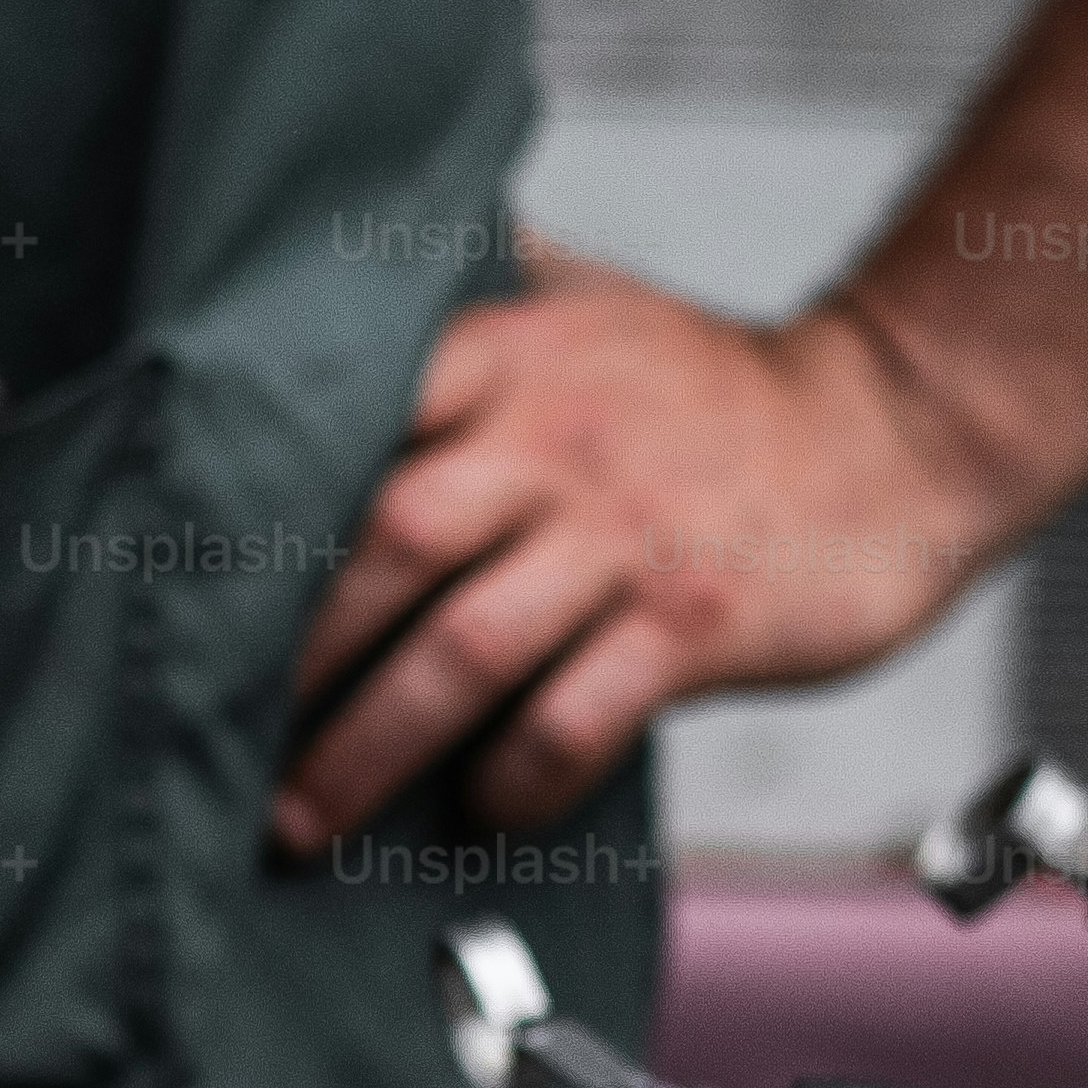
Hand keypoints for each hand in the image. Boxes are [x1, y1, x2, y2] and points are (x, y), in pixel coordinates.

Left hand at [266, 248, 1013, 854]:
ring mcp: (627, 534)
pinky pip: (574, 719)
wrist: (902, 426)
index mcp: (507, 357)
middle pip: (386, 547)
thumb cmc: (713, 393)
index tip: (185, 595)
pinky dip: (514, 777)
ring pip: (465, 650)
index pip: (353, 422)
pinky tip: (478, 808)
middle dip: (289, 660)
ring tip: (304, 821)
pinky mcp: (696, 622)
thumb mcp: (588, 308)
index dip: (259, 517)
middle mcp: (555, 439)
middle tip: (216, 743)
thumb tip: (331, 265)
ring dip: (369, 749)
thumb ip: (471, 297)